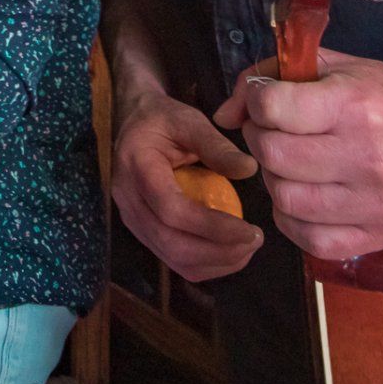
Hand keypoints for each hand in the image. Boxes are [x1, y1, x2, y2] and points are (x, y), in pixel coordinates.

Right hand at [111, 85, 262, 282]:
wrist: (132, 122)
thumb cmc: (163, 119)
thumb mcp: (189, 121)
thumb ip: (217, 145)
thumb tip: (249, 169)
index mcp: (136, 166)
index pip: (171, 210)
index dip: (212, 227)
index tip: (249, 230)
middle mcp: (127, 199)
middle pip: (172, 243)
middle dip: (219, 252)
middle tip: (254, 241)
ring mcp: (131, 218)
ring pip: (173, 259)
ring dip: (215, 262)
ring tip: (246, 247)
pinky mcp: (142, 230)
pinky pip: (173, 260)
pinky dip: (205, 264)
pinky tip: (228, 250)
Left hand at [217, 48, 382, 260]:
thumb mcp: (330, 66)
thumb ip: (268, 78)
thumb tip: (224, 116)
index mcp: (355, 106)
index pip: (272, 109)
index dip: (257, 103)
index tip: (268, 103)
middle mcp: (368, 157)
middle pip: (273, 157)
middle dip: (261, 140)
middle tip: (276, 133)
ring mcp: (377, 202)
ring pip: (287, 200)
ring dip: (275, 180)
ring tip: (292, 164)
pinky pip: (313, 241)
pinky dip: (295, 221)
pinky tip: (304, 197)